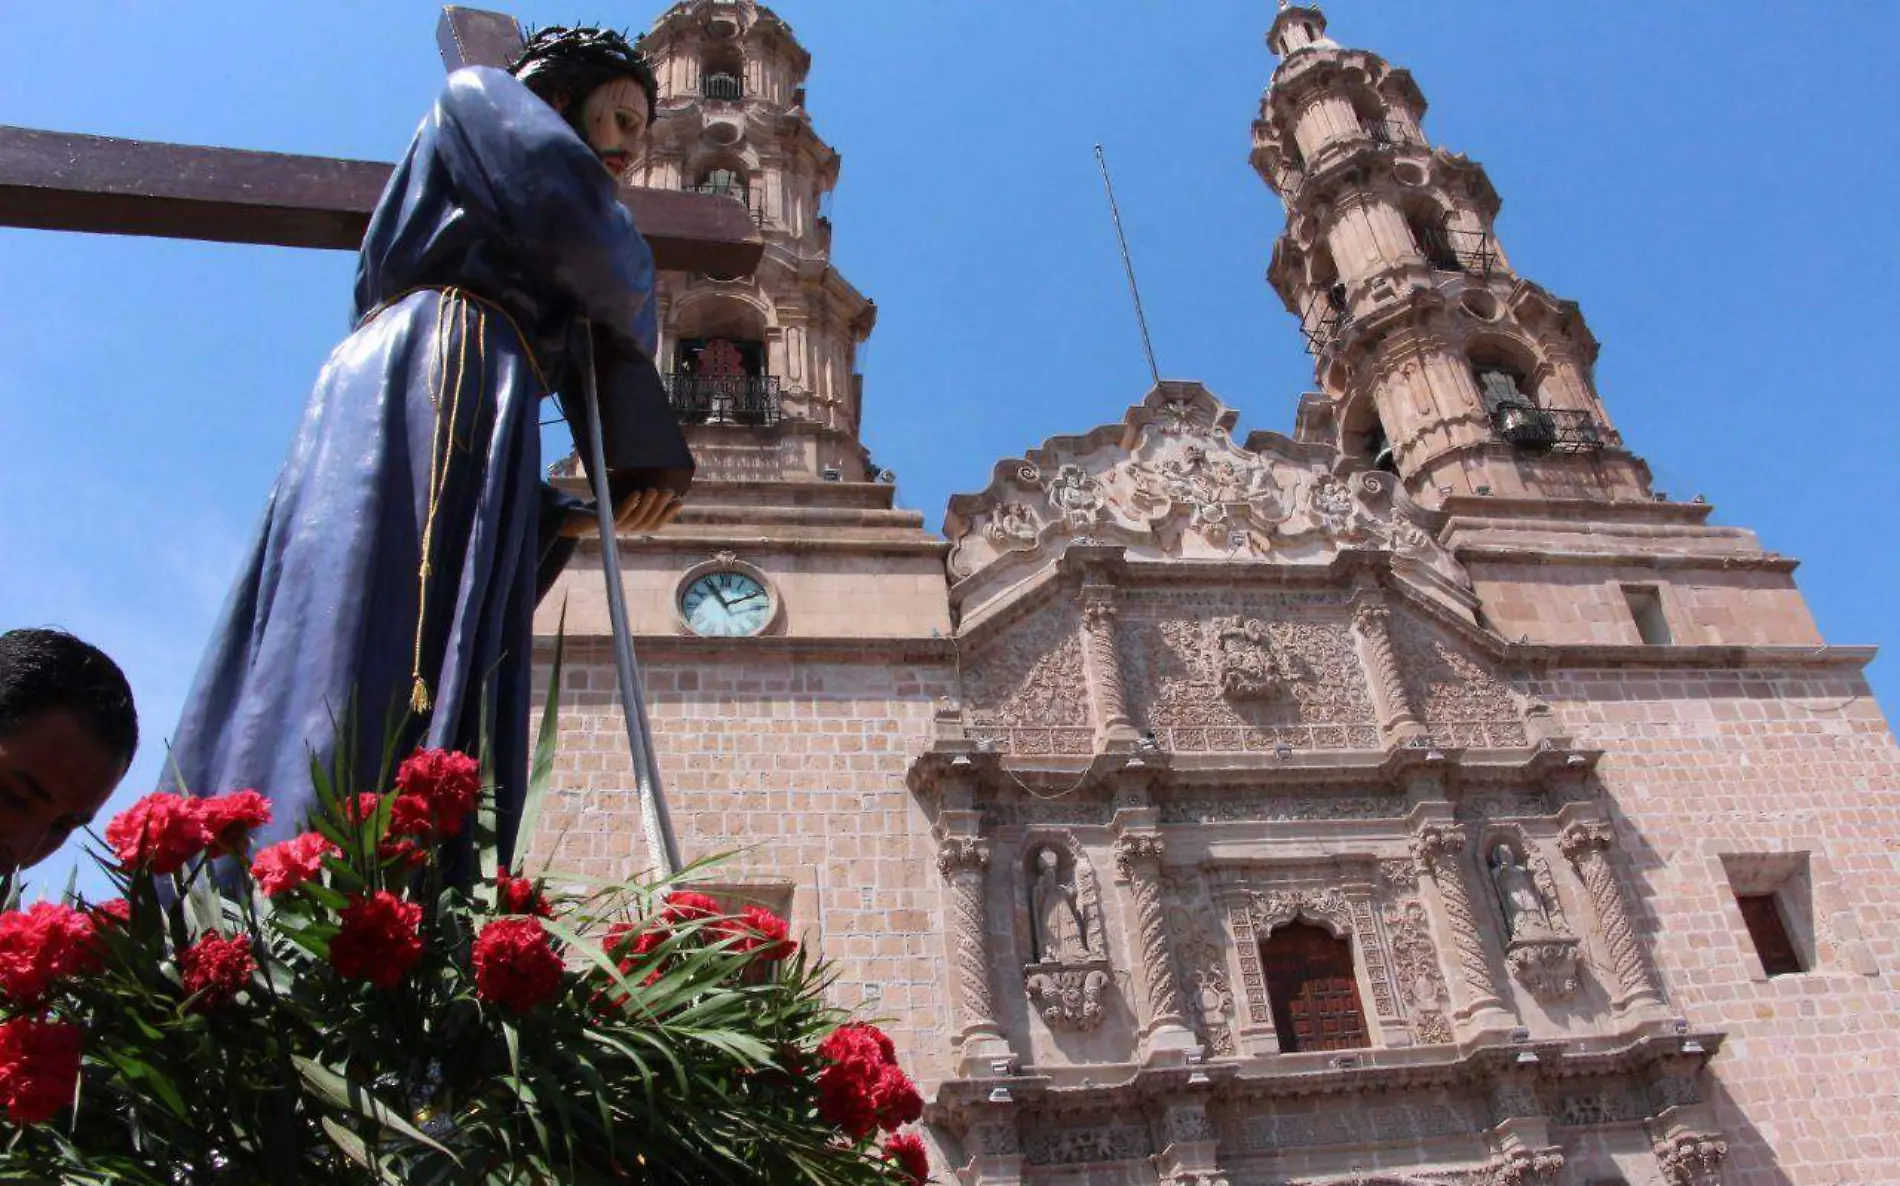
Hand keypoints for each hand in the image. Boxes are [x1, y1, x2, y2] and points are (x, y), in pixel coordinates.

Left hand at [556, 490, 684, 537]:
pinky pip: (620, 515)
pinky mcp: (606, 523)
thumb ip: (639, 497)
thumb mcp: (624, 501)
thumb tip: (656, 485)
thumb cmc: (605, 508)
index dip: (668, 514)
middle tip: (670, 491)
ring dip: (646, 504)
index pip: (657, 523)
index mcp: (636, 526)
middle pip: (648, 520)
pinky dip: (629, 504)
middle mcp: (629, 530)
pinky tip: (636, 493)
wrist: (580, 517)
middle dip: (660, 505)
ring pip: (636, 518)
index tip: (680, 502)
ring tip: (653, 490)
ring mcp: (618, 528)